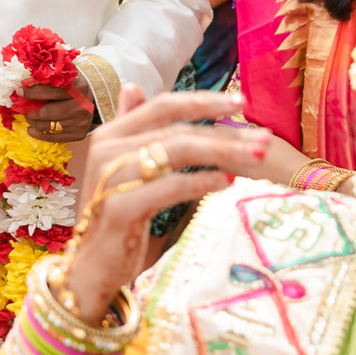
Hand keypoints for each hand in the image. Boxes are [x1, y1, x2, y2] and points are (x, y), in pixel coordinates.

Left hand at [21, 84, 95, 143]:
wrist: (90, 99)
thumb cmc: (71, 85)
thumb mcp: (64, 76)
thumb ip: (48, 77)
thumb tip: (24, 82)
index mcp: (78, 87)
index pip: (51, 91)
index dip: (32, 92)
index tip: (20, 92)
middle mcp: (81, 106)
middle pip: (46, 112)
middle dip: (30, 111)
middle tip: (23, 108)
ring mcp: (80, 122)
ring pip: (47, 126)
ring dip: (33, 122)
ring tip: (28, 117)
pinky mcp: (78, 134)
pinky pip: (53, 138)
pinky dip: (39, 134)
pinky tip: (31, 129)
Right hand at [62, 86, 270, 320]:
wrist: (90, 268)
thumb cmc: (117, 220)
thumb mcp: (126, 170)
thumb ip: (134, 132)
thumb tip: (133, 86)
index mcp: (109, 135)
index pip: (161, 106)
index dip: (203, 101)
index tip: (242, 102)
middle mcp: (106, 149)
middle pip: (177, 130)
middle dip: (225, 133)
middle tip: (265, 141)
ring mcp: (110, 177)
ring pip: (176, 151)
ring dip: (222, 152)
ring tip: (256, 159)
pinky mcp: (119, 207)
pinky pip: (170, 186)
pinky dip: (202, 181)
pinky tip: (227, 181)